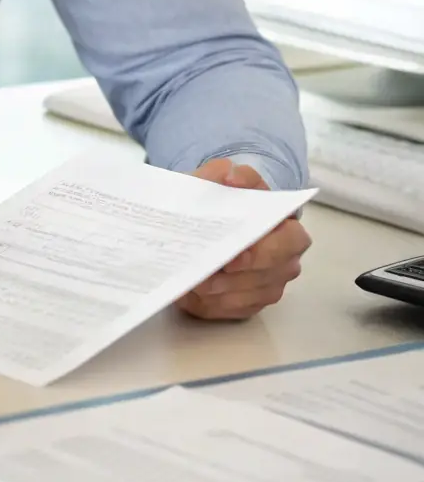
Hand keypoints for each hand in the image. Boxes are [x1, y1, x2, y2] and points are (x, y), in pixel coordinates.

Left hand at [176, 158, 311, 320]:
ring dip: (220, 292)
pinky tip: (190, 294)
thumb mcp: (215, 179)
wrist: (205, 218)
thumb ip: (222, 172)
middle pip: (270, 274)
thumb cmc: (217, 199)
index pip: (291, 240)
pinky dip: (211, 304)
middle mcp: (285, 259)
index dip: (265, 251)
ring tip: (191, 283)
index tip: (233, 256)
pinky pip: (233, 309)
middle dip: (236, 278)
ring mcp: (270, 284)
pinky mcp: (250, 303)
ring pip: (250, 295)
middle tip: (205, 275)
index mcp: (287, 225)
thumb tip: (230, 176)